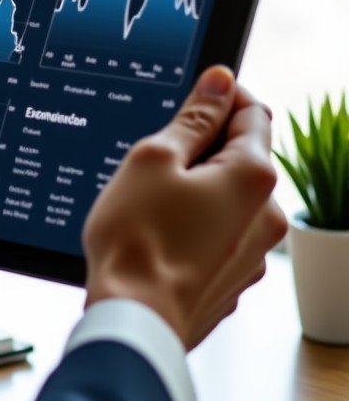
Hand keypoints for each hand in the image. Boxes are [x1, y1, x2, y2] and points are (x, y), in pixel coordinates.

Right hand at [83, 65, 286, 350]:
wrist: (134, 318)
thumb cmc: (136, 239)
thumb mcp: (154, 158)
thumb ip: (193, 118)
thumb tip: (220, 82)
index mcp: (252, 176)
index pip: (252, 112)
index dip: (221, 96)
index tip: (192, 95)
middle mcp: (267, 214)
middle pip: (241, 157)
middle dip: (202, 148)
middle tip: (154, 158)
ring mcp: (253, 252)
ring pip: (228, 198)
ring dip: (197, 188)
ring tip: (148, 203)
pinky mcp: (233, 278)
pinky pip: (219, 233)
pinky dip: (195, 223)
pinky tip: (157, 234)